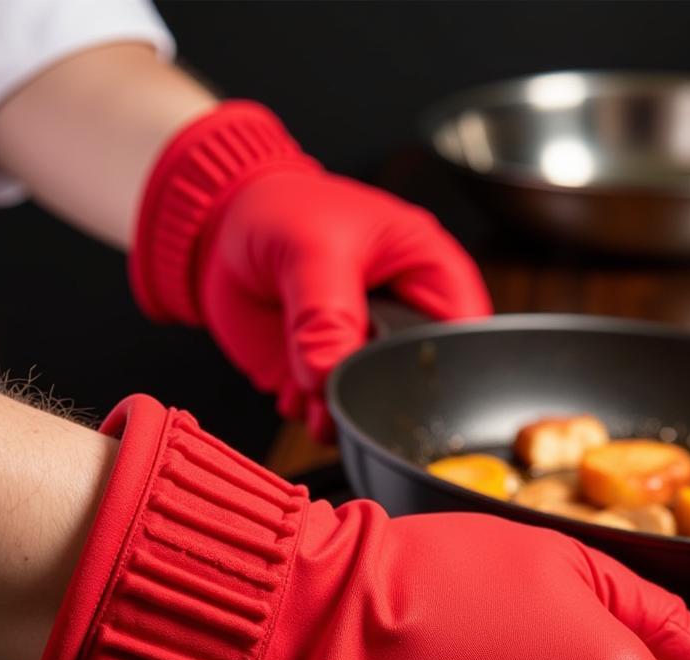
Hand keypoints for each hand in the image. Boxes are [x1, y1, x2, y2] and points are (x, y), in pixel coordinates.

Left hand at [129, 102, 490, 441]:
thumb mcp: (313, 248)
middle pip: (420, 388)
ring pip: (373, 411)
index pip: (463, 343)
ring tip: (306, 385)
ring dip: (337, 411)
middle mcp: (407, 326)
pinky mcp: (330, 379)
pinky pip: (331, 418)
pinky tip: (292, 385)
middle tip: (335, 381)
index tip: (389, 380)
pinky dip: (308, 412)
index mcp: (434, 279)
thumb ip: (325, 313)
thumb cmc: (286, 211)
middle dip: (379, 399)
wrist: (226, 228)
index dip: (437, 372)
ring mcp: (368, 358)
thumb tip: (328, 373)